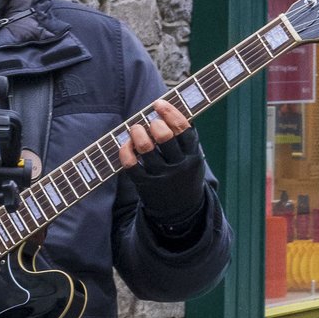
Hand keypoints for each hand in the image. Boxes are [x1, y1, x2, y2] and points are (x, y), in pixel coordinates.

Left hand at [116, 98, 207, 223]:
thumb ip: (185, 138)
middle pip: (164, 136)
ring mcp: (161, 176)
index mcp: (193, 156)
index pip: (183, 128)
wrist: (181, 213)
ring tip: (135, 129)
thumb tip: (168, 107)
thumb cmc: (185, 176)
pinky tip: (126, 144)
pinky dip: (125, 150)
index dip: (169, 112)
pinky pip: (130, 163)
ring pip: (145, 147)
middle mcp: (178, 166)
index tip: (158, 103)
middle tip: (149, 123)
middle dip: (153, 123)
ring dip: (137, 132)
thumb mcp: (193, 159)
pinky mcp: (144, 185)